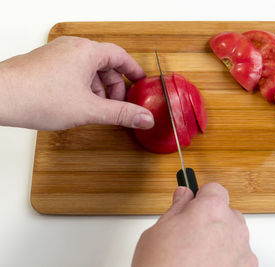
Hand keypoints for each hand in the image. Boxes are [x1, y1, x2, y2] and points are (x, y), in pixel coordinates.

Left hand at [0, 36, 153, 130]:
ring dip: (97, 90)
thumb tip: (143, 118)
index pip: (120, 55)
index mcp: (86, 51)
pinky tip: (77, 105)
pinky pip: (72, 73)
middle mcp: (71, 48)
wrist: (0, 98)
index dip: (133, 70)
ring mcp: (56, 55)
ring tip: (95, 109)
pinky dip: (81, 88)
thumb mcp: (89, 109)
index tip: (141, 81)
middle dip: (114, 87)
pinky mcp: (46, 65)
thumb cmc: (37, 96)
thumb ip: (120, 114)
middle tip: (117, 105)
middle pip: (104, 64)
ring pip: (87, 70)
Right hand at [132, 183, 257, 266]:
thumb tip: (183, 195)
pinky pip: (238, 257)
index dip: (201, 196)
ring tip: (196, 257)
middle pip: (226, 212)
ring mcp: (243, 251)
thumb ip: (177, 208)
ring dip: (220, 240)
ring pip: (233, 235)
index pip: (214, 189)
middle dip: (211, 219)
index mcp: (211, 209)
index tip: (192, 204)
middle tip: (189, 235)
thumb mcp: (158, 230)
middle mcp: (233, 226)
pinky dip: (227, 261)